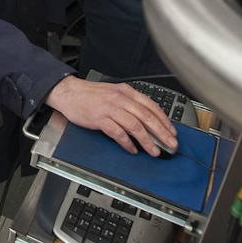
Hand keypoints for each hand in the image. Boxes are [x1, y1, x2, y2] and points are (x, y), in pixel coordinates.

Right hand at [46, 76, 176, 155]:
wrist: (69, 92)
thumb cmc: (91, 95)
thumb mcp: (114, 93)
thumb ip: (130, 104)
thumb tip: (147, 120)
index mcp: (127, 92)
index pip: (151, 106)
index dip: (164, 121)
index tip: (172, 132)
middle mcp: (121, 99)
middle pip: (147, 117)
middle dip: (161, 133)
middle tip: (170, 144)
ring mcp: (110, 108)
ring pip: (135, 126)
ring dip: (147, 140)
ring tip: (154, 151)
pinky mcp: (100, 118)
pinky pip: (118, 133)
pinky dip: (127, 143)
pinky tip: (132, 149)